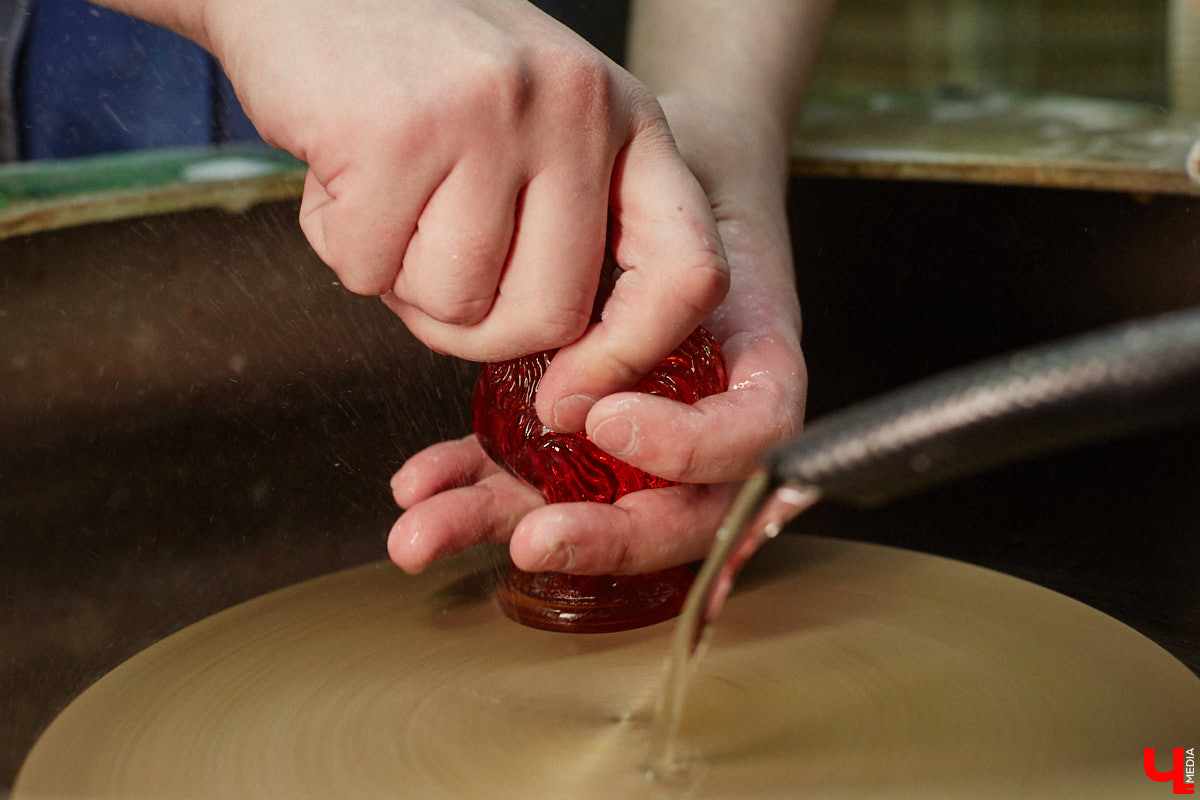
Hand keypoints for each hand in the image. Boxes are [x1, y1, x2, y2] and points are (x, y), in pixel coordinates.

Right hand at [196, 0, 726, 430]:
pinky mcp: (399, 130)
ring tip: (384, 195)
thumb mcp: (535, 130)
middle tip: (427, 262)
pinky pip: (372, 272)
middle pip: (552, 317)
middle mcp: (577, 107)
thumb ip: (569, 231)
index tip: (567, 392)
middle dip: (474, 325)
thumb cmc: (423, 77)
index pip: (687, 273)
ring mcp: (492, 113)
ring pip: (457, 305)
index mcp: (627, 119)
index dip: (631, 353)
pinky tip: (342, 175)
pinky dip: (343, 247)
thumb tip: (573, 377)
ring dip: (401, 280)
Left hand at [388, 96, 806, 573]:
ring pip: (588, 509)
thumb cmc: (686, 185)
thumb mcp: (683, 208)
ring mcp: (632, 440)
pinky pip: (526, 474)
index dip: (690, 451)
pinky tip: (420, 483)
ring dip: (503, 524)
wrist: (662, 180)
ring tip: (426, 532)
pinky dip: (468, 484)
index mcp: (756, 370)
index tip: (609, 420)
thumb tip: (569, 401)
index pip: (753, 442)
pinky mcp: (570, 437)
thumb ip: (662, 289)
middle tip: (534, 538)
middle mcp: (701, 422)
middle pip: (678, 516)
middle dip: (604, 539)